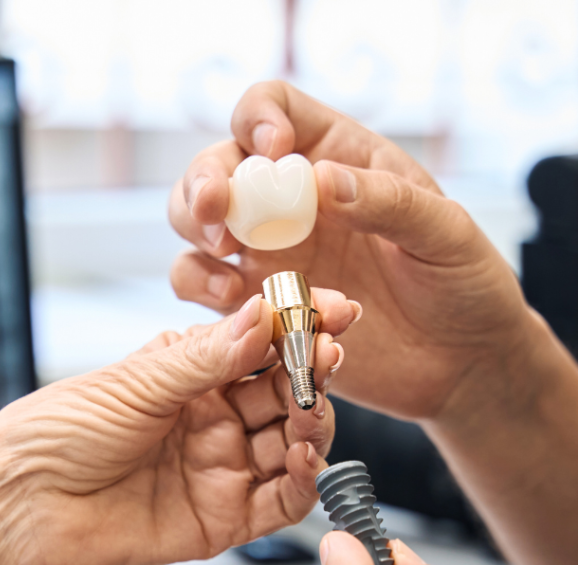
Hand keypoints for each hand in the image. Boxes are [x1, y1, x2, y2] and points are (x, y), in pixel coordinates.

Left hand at [0, 289, 355, 564]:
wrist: (21, 505)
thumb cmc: (58, 433)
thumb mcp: (134, 383)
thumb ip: (205, 357)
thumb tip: (264, 315)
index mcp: (189, 376)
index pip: (261, 347)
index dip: (300, 328)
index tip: (336, 309)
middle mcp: (211, 421)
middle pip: (285, 395)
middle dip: (312, 373)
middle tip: (328, 355)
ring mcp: (219, 470)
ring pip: (292, 446)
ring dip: (314, 424)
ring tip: (313, 407)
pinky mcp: (221, 520)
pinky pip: (280, 502)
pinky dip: (303, 482)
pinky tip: (306, 457)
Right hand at [168, 80, 540, 424]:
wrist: (459, 362)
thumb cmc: (462, 283)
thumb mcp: (444, 232)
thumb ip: (385, 201)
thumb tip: (319, 179)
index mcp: (334, 158)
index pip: (270, 111)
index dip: (257, 120)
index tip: (274, 152)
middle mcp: (288, 204)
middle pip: (213, 170)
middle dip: (202, 186)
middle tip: (216, 212)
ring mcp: (268, 257)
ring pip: (195, 231)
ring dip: (195, 239)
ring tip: (226, 264)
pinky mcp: (258, 310)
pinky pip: (206, 296)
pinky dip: (207, 297)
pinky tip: (243, 309)